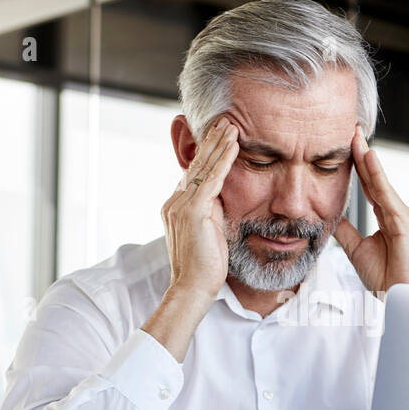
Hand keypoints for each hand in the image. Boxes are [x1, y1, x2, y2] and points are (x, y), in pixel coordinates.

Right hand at [143, 117, 237, 361]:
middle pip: (196, 164)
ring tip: (231, 124)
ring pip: (203, 167)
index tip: (218, 136)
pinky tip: (234, 145)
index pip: (194, 174)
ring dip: (218, 144)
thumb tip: (222, 200)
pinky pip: (211, 178)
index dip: (206, 154)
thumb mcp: (208, 233)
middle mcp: (174, 201)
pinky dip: (223, 160)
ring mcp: (181, 204)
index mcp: (176, 206)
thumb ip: (211, 214)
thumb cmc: (204, 268)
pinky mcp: (192, 210)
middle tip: (225, 120)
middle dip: (211, 142)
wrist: (192, 288)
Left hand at [335, 125, 408, 292]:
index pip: (369, 185)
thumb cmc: (385, 279)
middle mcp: (396, 211)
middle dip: (362, 152)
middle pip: (375, 177)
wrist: (398, 299)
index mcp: (387, 217)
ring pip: (380, 181)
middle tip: (350, 128)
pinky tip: (368, 157)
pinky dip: (377, 175)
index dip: (357, 165)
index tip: (345, 144)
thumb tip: (331, 217)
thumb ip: (347, 231)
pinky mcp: (404, 222)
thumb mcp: (357, 249)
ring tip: (355, 135)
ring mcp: (402, 215)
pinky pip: (386, 194)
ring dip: (368, 157)